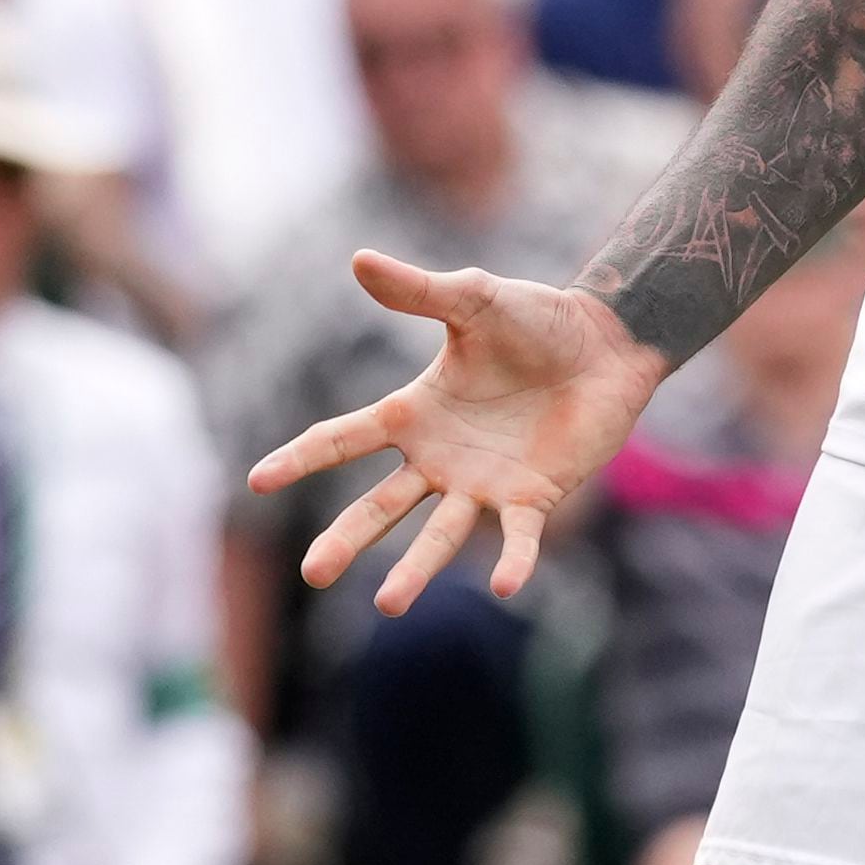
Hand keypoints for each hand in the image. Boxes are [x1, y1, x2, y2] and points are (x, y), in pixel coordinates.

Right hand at [249, 256, 667, 614]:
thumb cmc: (537, 319)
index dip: (302, 458)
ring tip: (388, 606)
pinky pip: (518, 537)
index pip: (345, 439)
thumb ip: (418, 291)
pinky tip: (504, 588)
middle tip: (313, 575)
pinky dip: (512, 561)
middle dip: (346, 539)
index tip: (257, 480)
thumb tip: (358, 259)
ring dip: (415, 569)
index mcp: (415, 412)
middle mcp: (439, 458)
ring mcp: (483, 483)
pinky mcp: (533, 497)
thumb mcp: (473, 299)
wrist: (607, 342)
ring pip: (439, 534)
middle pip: (380, 506)